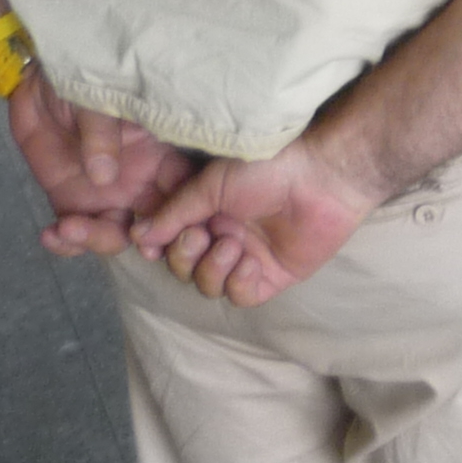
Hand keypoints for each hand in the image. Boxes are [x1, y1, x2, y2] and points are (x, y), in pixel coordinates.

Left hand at [5, 72, 194, 257]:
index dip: (182, 216)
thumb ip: (102, 133)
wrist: (39, 83)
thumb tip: (105, 177)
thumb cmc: (82, 77)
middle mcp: (140, 180)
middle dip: (145, 242)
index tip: (164, 229)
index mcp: (160, 154)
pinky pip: (75, 234)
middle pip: (156, 224)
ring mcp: (106, 195)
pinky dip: (66, 244)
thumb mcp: (97, 98)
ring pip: (116, 234)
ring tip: (67, 227)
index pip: (184, 192)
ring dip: (95, 240)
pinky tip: (49, 234)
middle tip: (118, 237)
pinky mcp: (73, 202)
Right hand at [130, 134, 387, 307]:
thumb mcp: (212, 184)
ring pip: (209, 285)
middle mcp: (224, 234)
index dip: (158, 246)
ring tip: (233, 245)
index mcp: (207, 211)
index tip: (151, 245)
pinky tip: (250, 262)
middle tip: (201, 236)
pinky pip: (241, 295)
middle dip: (185, 257)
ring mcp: (248, 256)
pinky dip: (238, 283)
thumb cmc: (269, 166)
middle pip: (185, 267)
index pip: (170, 241)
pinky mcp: (273, 275)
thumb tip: (139, 235)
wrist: (323, 175)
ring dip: (212, 269)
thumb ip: (175, 212)